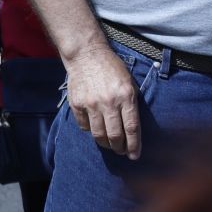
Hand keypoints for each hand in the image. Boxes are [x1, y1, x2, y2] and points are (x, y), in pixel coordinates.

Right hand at [65, 43, 142, 157]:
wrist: (87, 55)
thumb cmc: (112, 68)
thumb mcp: (129, 83)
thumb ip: (131, 104)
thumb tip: (131, 128)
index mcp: (126, 96)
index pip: (132, 128)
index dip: (134, 145)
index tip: (135, 156)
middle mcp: (109, 102)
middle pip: (115, 135)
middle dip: (119, 148)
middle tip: (121, 151)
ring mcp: (91, 103)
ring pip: (98, 134)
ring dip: (105, 143)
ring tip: (109, 144)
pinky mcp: (77, 103)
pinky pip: (84, 125)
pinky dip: (90, 129)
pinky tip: (94, 127)